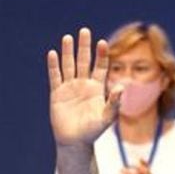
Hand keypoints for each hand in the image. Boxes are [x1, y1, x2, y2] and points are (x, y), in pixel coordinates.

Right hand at [47, 28, 120, 146]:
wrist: (75, 142)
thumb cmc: (93, 132)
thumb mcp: (107, 118)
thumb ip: (114, 103)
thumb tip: (121, 87)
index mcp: (96, 88)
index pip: (100, 67)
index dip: (101, 55)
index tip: (102, 43)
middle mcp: (83, 84)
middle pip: (83, 61)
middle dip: (84, 47)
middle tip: (84, 31)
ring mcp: (69, 88)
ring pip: (68, 65)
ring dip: (68, 52)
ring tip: (68, 37)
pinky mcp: (57, 93)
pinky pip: (55, 76)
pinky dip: (53, 66)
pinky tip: (52, 54)